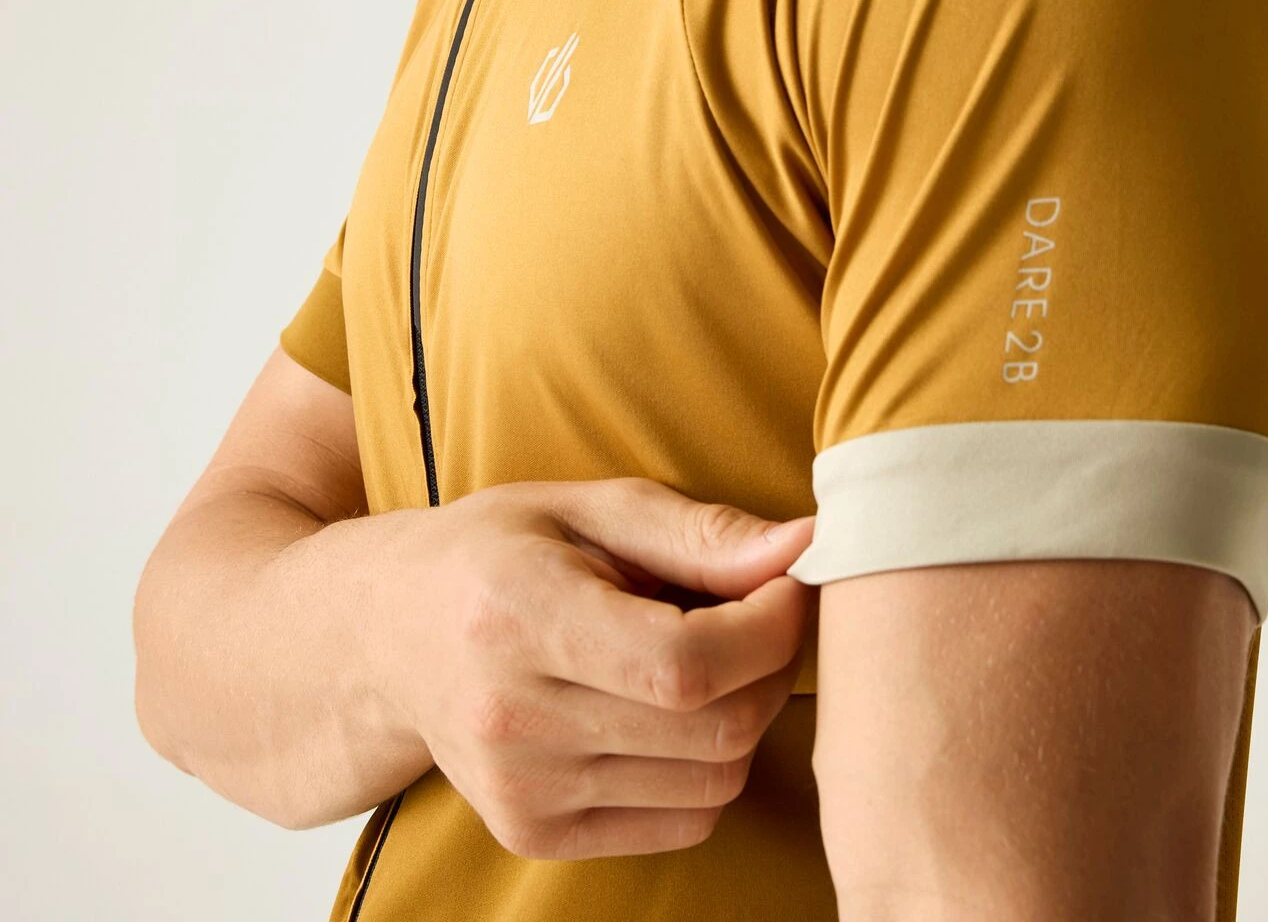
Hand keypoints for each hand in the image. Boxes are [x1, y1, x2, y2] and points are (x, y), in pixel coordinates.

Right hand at [378, 476, 816, 859]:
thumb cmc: (498, 551)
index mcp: (517, 616)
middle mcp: (511, 718)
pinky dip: (710, 765)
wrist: (387, 635)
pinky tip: (676, 709)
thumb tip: (805, 546)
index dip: (769, 627)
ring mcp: (520, 792)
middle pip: (714, 728)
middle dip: (772, 666)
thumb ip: (698, 534)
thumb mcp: (589, 507)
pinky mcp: (534, 834)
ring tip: (714, 655)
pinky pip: (685, 821)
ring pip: (714, 781)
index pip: (686, 663)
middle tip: (761, 614)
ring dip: (747, 714)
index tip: (786, 583)